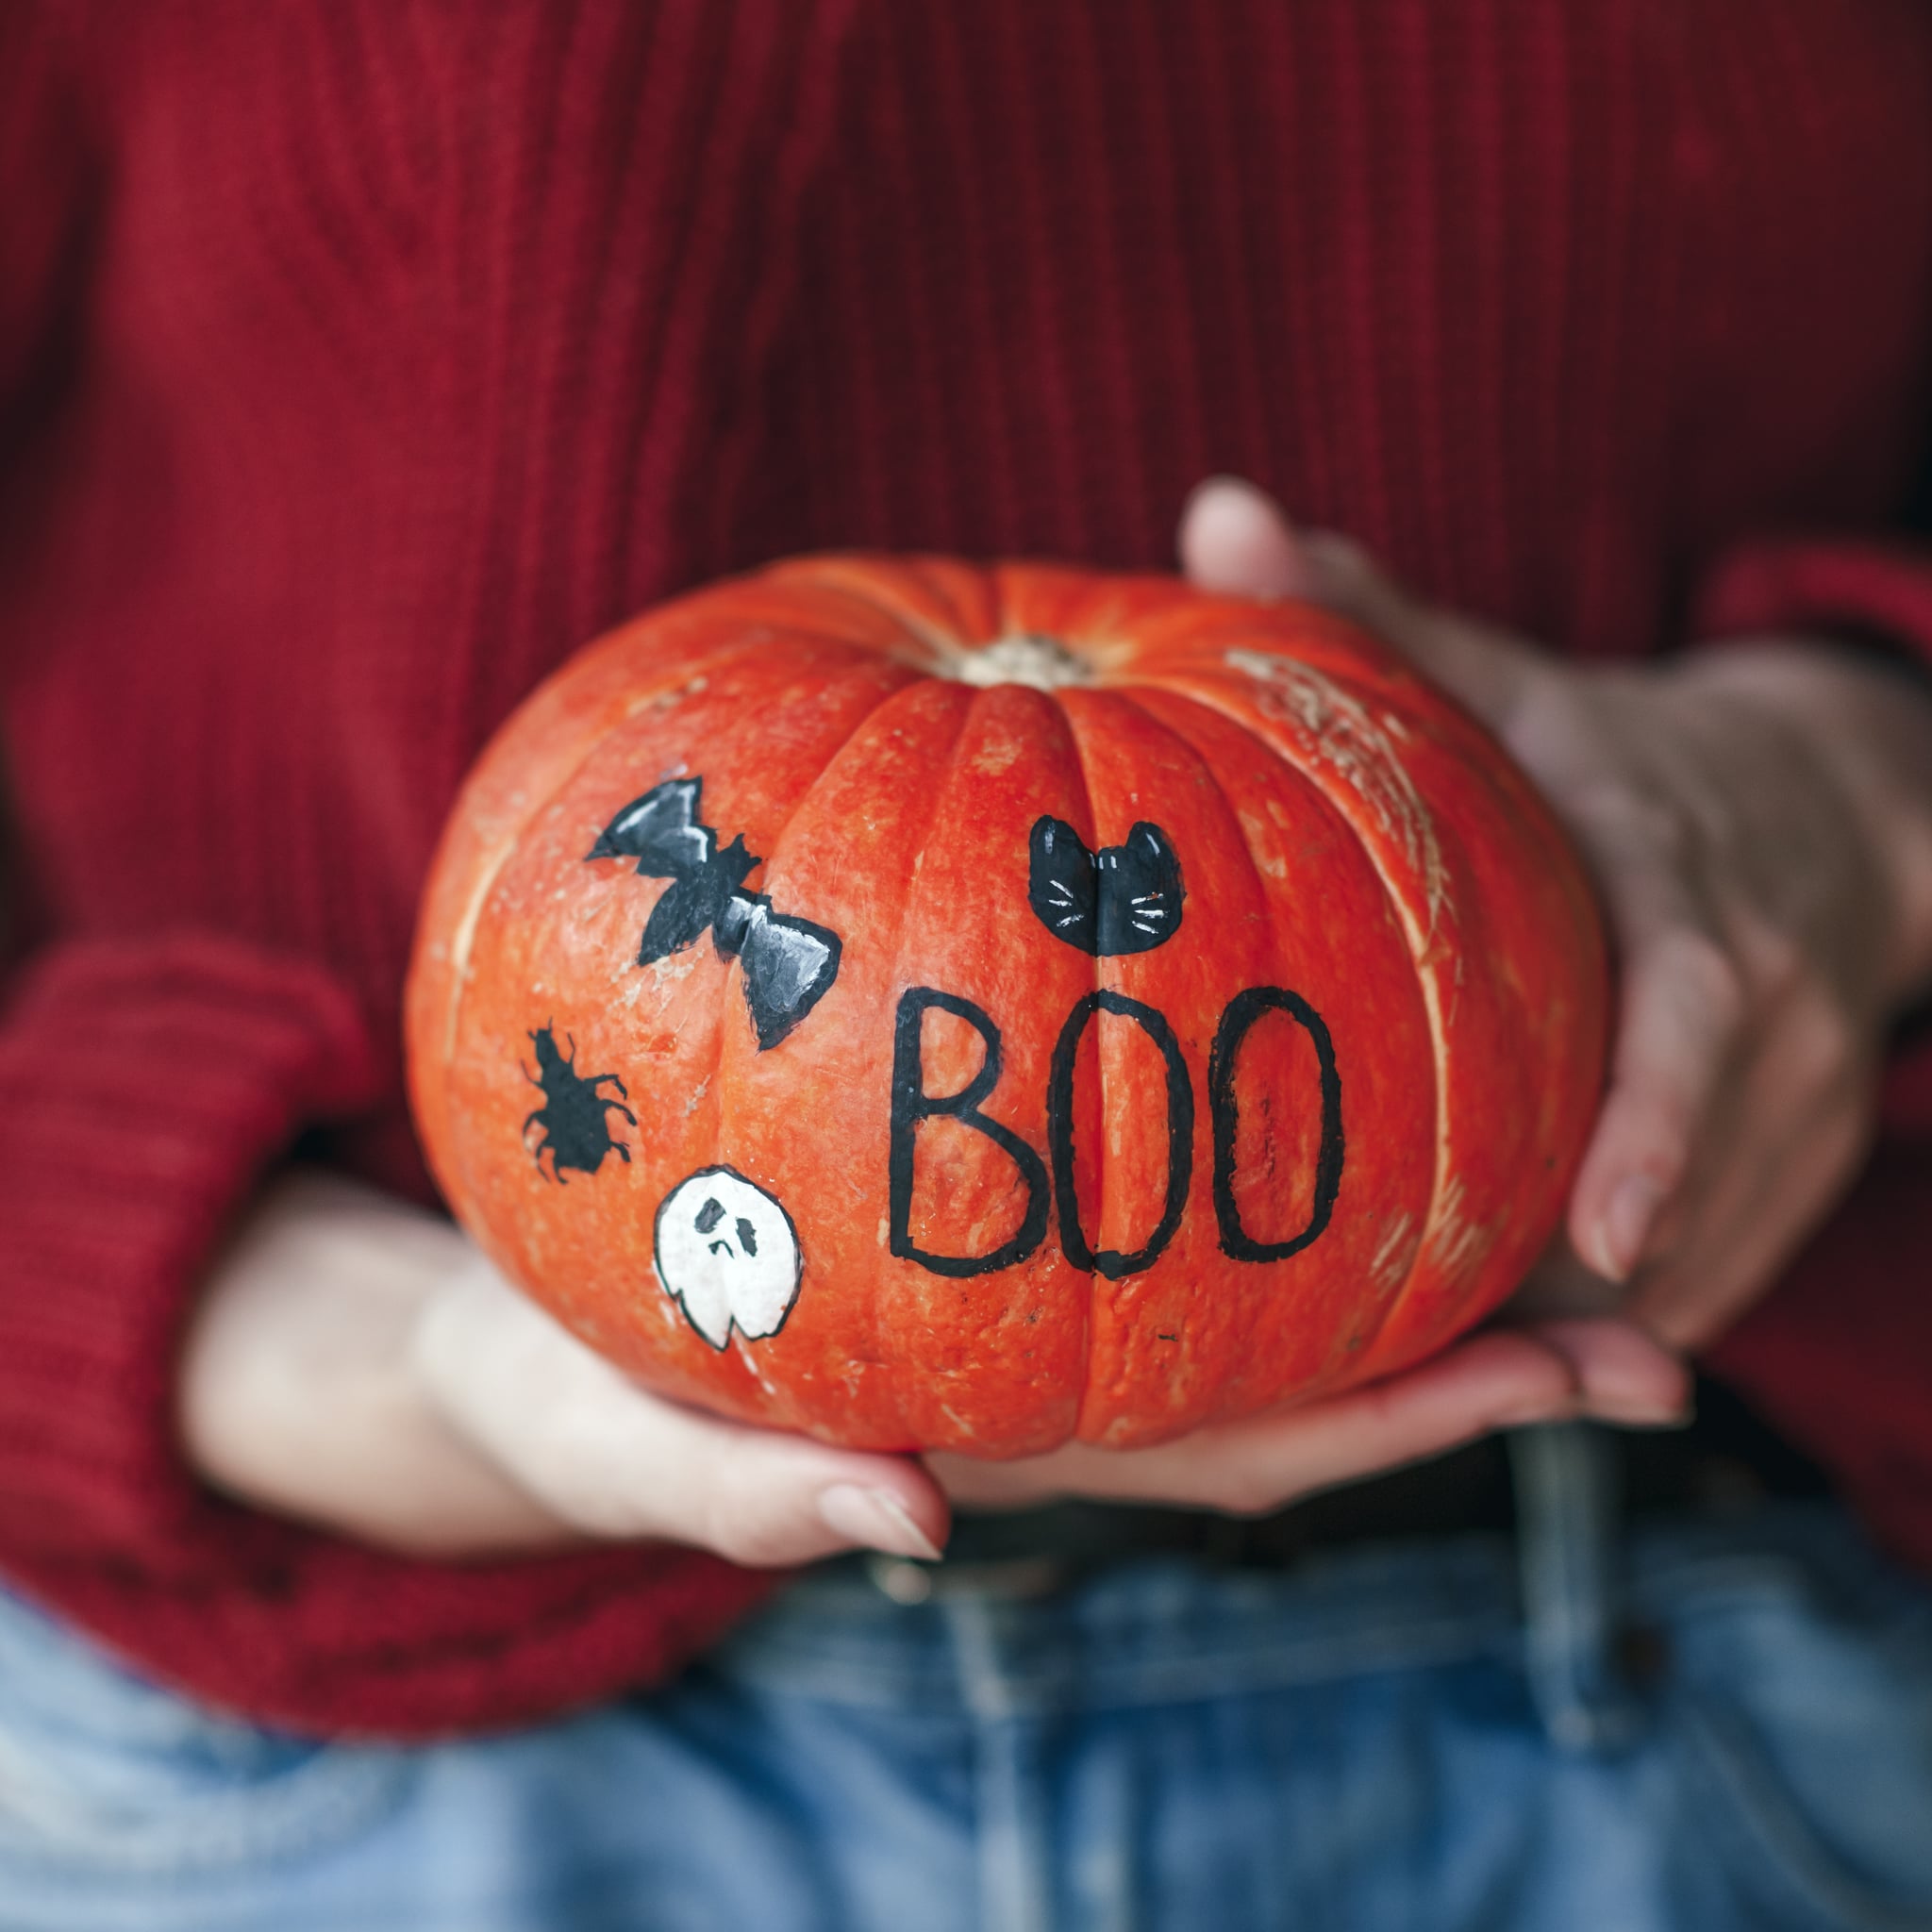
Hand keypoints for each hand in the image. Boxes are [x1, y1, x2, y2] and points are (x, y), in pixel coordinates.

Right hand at [183, 1167, 1682, 1560]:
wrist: (533, 1327)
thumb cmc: (578, 1394)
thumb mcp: (634, 1444)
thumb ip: (760, 1492)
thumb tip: (916, 1524)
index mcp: (1015, 1447)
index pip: (1249, 1440)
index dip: (1410, 1415)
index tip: (1569, 1375)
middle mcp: (1063, 1378)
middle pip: (1304, 1366)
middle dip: (1474, 1357)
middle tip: (1648, 1304)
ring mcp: (1040, 1302)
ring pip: (1248, 1272)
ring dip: (1399, 1239)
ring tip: (1546, 1152)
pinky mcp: (996, 1223)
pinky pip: (1144, 1175)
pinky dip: (1247, 1122)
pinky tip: (1311, 1009)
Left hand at [1181, 478, 1931, 1349]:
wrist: (1829, 809)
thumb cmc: (1614, 755)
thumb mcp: (1503, 678)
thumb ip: (1364, 615)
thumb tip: (1213, 512)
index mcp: (1697, 900)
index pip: (1699, 1024)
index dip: (1662, 1131)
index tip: (1606, 1234)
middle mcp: (1770, 1015)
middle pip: (1694, 1180)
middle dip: (1577, 1283)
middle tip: (1437, 1353)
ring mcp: (1797, 1107)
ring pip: (1701, 1257)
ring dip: (1581, 1325)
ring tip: (1441, 1369)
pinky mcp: (1790, 1172)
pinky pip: (1707, 1276)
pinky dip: (1614, 1318)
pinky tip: (1498, 1349)